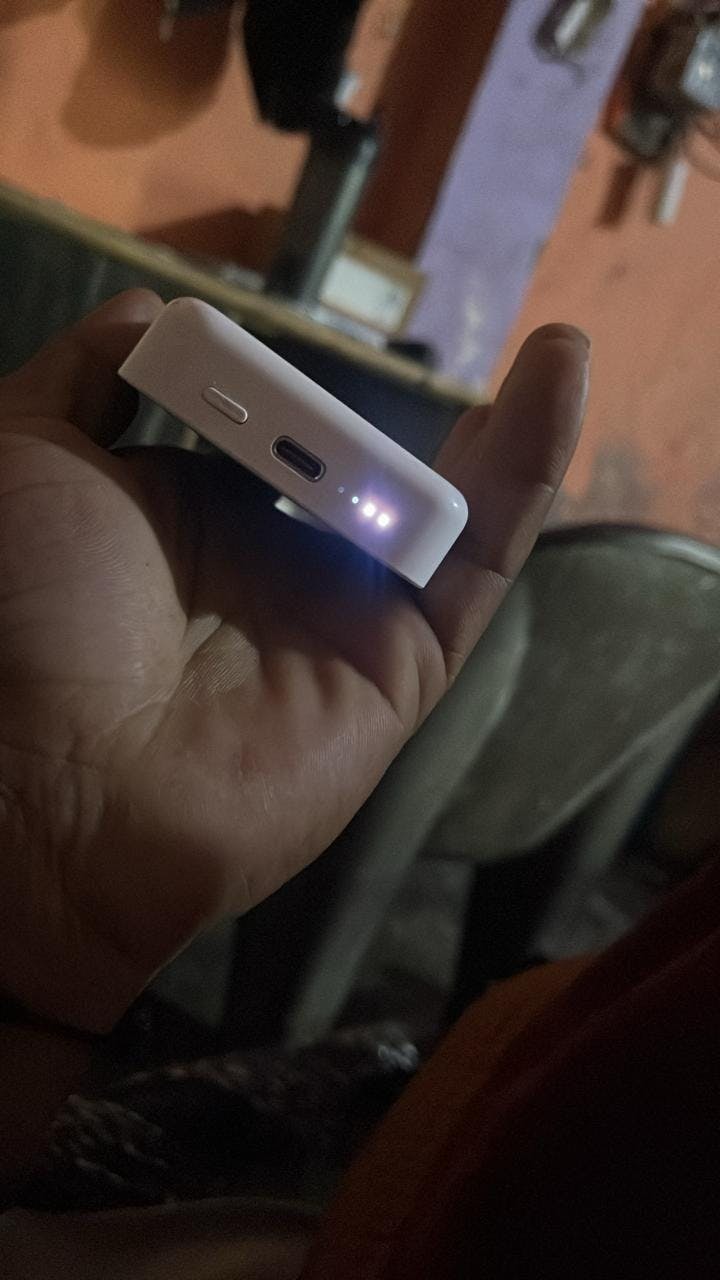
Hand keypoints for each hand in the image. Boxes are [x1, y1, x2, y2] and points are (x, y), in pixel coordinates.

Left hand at [0, 292, 587, 1031]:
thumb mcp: (28, 453)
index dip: (276, 392)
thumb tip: (149, 313)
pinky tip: (556, 383)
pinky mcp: (404, 666)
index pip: (262, 437)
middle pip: (359, 470)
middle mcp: (270, 569)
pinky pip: (477, 564)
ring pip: (441, 513)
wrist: (51, 772)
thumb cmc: (27, 607)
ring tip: (557, 353)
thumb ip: (89, 376)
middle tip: (407, 359)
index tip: (269, 341)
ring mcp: (343, 619)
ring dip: (504, 435)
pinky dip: (526, 475)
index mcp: (186, 521)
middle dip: (382, 421)